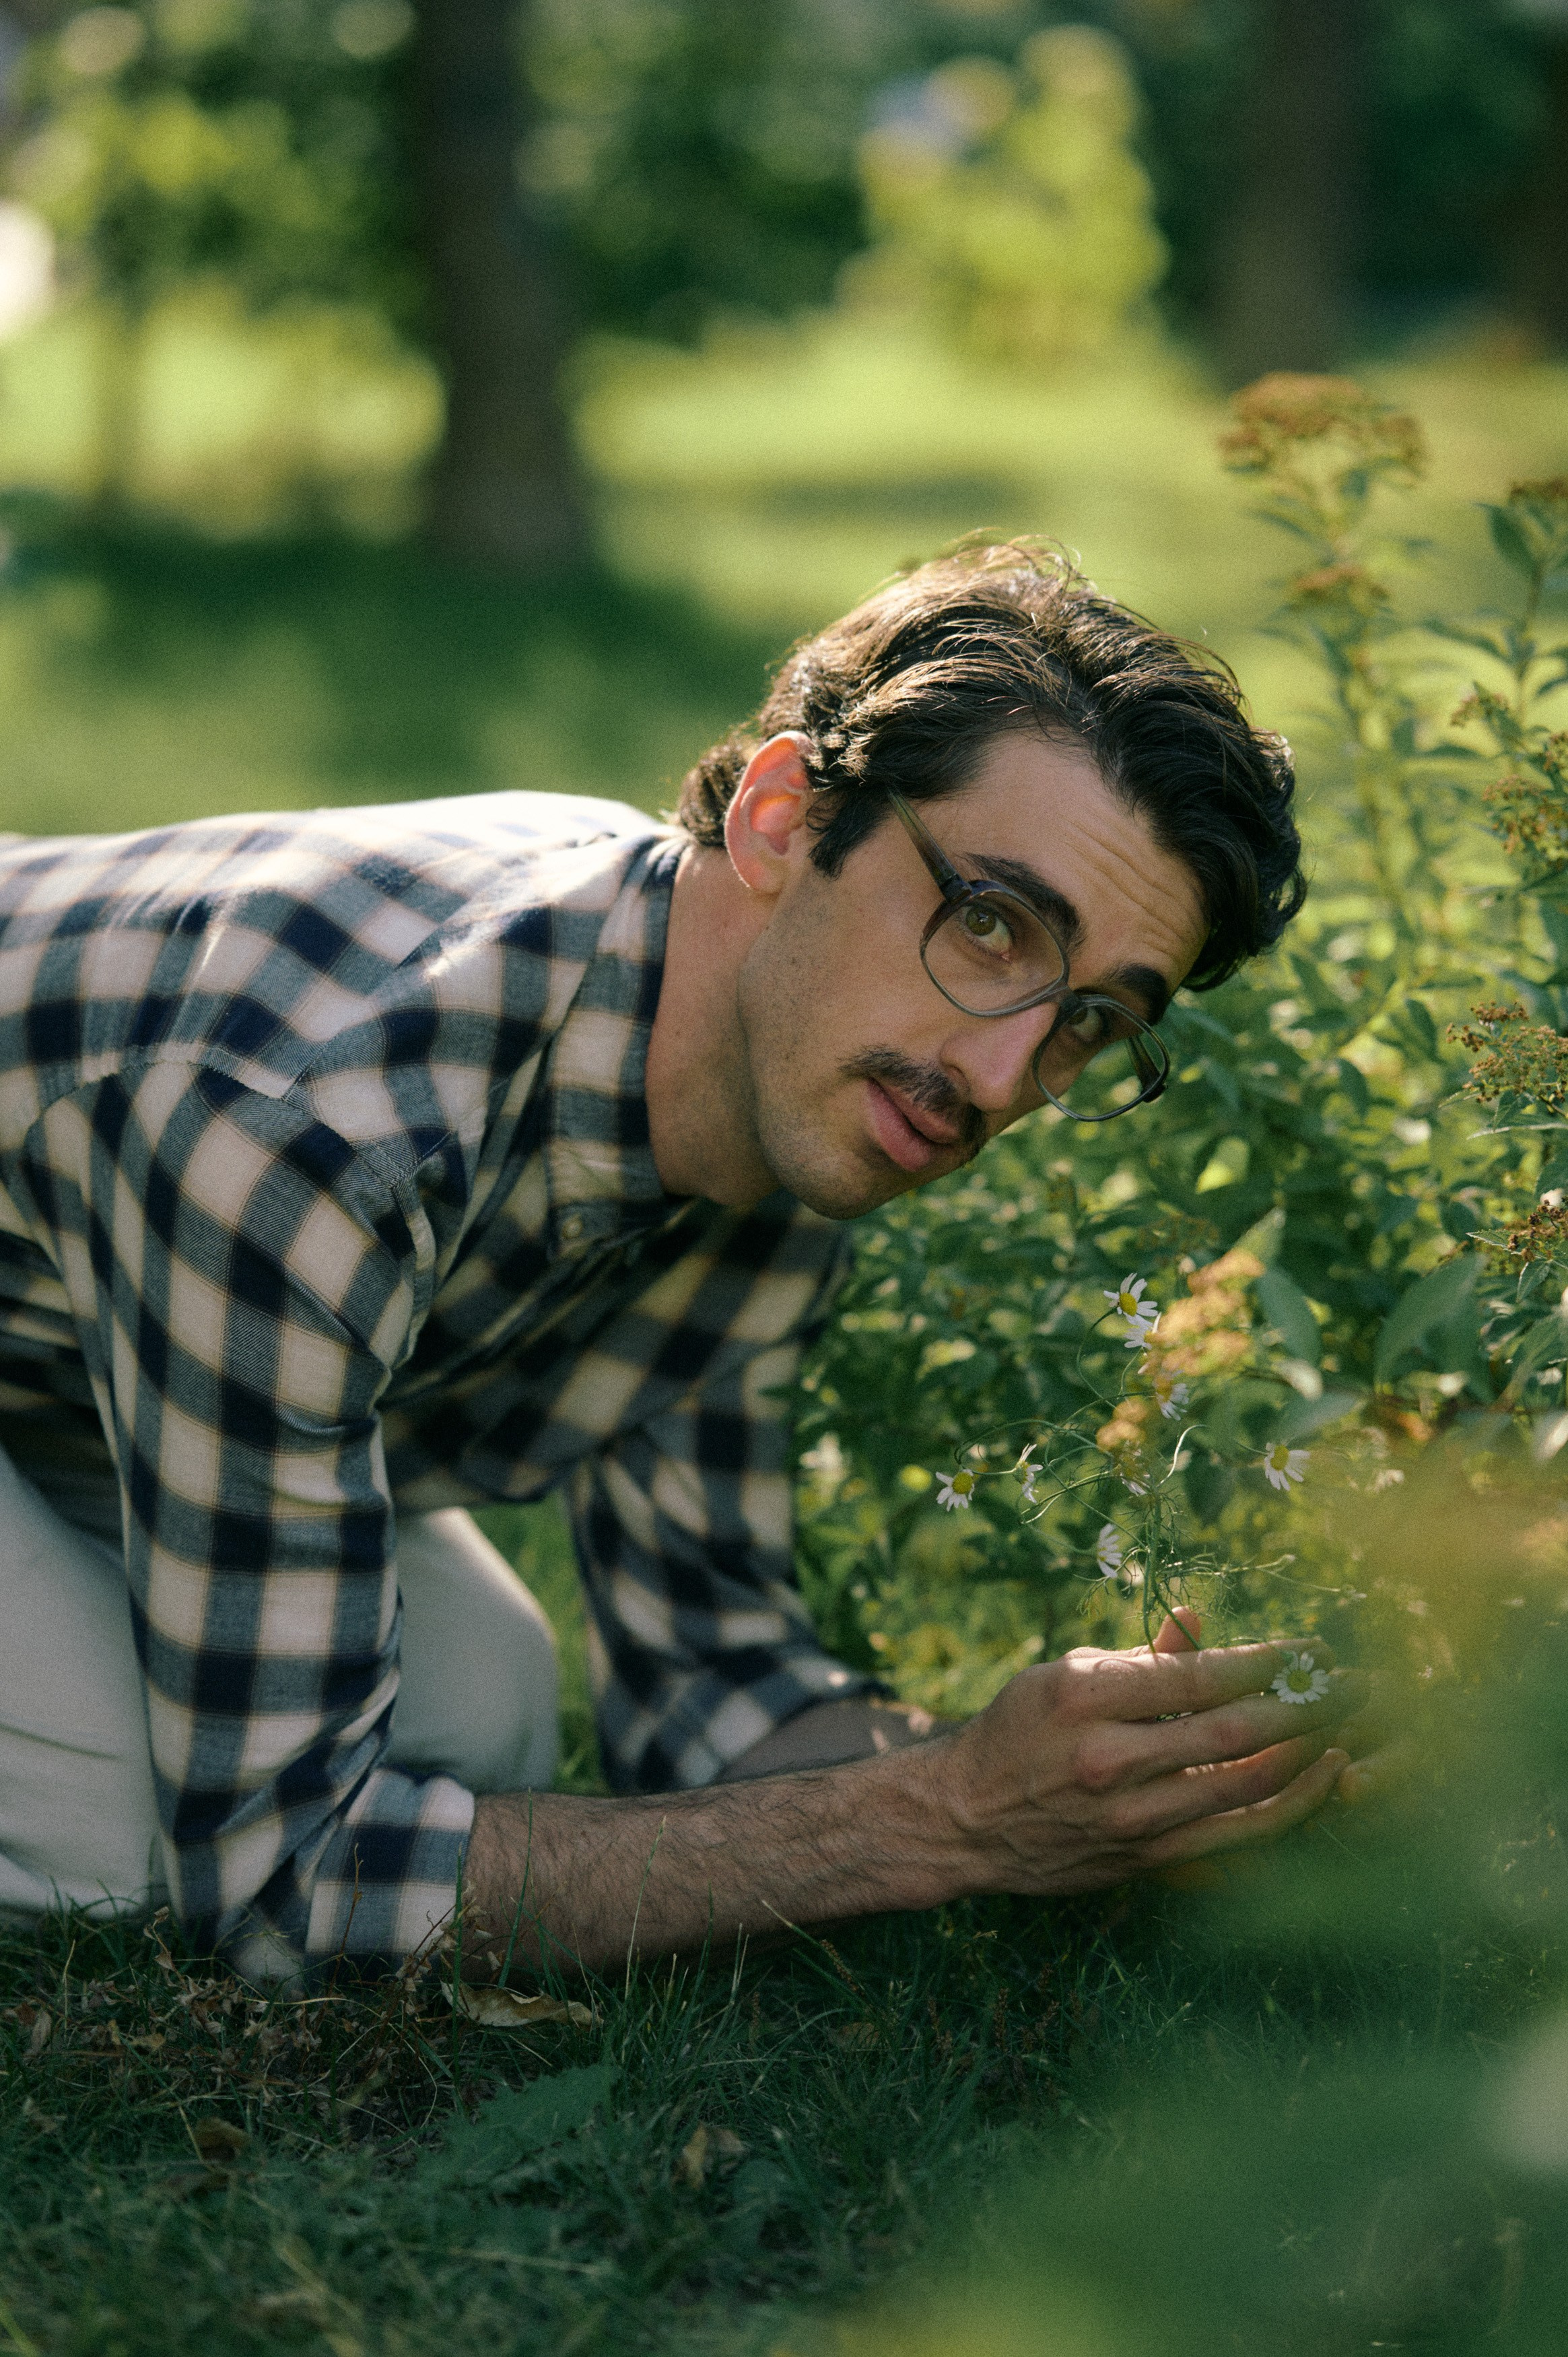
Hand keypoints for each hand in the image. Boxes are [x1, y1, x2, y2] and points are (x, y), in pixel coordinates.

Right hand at [931, 1608, 1361, 1897]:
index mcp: (1086, 1698)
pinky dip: (1289, 1807)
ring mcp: (1131, 1818)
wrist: (965, 1820)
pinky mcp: (1146, 1859)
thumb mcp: (1063, 1672)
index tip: (1315, 1650)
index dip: (1267, 1662)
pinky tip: (1322, 1778)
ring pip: (1244, 1785)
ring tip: (1350, 1724)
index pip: (1198, 1676)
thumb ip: (1140, 1654)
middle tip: (1358, 1685)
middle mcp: (1111, 1759)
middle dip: (1306, 1704)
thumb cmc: (1018, 1731)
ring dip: (1308, 1753)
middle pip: (1233, 1730)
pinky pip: (1237, 1835)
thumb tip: (1199, 1621)